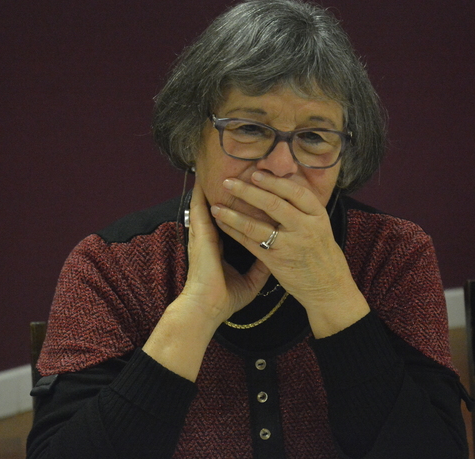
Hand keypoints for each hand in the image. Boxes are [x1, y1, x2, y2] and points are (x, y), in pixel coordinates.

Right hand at [179, 179, 269, 322]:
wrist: (206, 308)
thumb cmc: (225, 298)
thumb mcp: (251, 280)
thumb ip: (262, 266)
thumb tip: (276, 257)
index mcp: (222, 245)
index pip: (232, 219)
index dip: (240, 206)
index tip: (250, 194)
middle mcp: (211, 236)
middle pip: (221, 206)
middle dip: (231, 189)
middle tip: (238, 171)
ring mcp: (203, 232)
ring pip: (207, 201)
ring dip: (214, 185)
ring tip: (221, 166)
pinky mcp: (198, 232)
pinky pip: (198, 205)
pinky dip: (201, 191)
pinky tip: (204, 176)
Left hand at [210, 171, 369, 336]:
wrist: (329, 289)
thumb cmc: (323, 256)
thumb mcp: (321, 228)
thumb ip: (304, 211)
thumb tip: (281, 187)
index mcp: (318, 216)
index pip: (295, 191)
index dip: (274, 181)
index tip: (256, 173)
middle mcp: (305, 228)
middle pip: (273, 204)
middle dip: (247, 191)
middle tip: (228, 182)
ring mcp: (290, 245)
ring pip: (257, 225)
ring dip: (234, 213)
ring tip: (217, 205)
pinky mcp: (276, 261)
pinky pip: (251, 243)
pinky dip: (235, 232)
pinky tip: (223, 224)